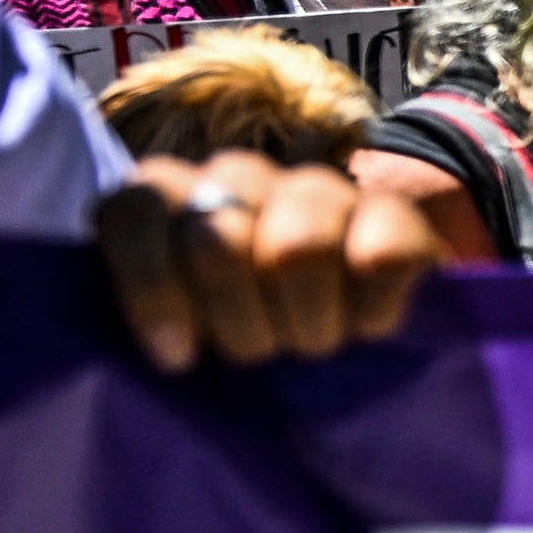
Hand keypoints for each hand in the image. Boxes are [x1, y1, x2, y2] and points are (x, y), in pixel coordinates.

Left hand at [93, 154, 440, 374]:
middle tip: (257, 349)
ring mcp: (319, 186)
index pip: (138, 209)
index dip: (152, 287)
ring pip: (299, 249)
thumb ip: (152, 315)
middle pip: (218, 243)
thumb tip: (171, 347)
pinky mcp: (394, 211)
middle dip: (238, 320)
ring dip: (306, 322)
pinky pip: (380, 257)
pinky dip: (370, 311)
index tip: (176, 356)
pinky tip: (365, 325)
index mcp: (172, 196)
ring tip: (312, 342)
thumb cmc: (244, 328)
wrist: (353, 312)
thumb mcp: (180, 327)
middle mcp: (239, 176)